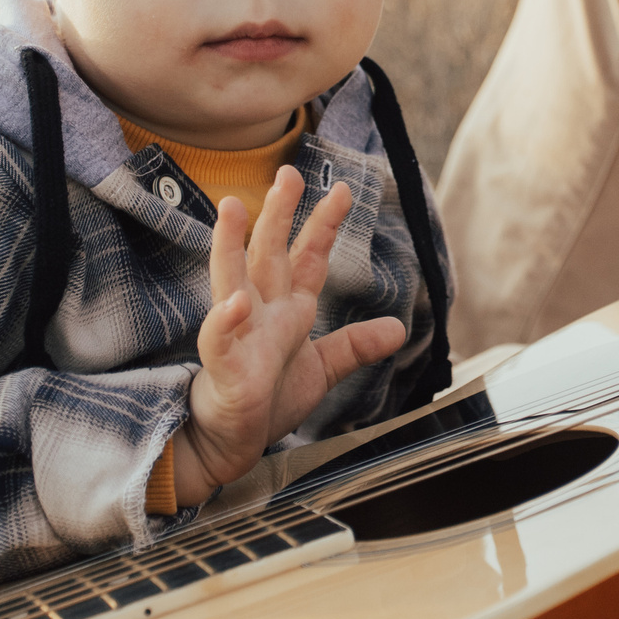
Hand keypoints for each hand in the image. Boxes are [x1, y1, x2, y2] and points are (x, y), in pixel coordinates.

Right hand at [170, 166, 406, 505]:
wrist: (229, 444)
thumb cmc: (265, 402)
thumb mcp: (321, 370)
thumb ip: (354, 346)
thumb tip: (398, 328)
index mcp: (286, 312)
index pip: (307, 258)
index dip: (323, 225)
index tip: (342, 190)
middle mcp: (260, 314)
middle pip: (269, 254)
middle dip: (279, 214)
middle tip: (287, 173)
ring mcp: (238, 337)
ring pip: (231, 281)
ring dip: (231, 244)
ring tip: (233, 207)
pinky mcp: (223, 368)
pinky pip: (220, 340)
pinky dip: (226, 322)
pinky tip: (236, 304)